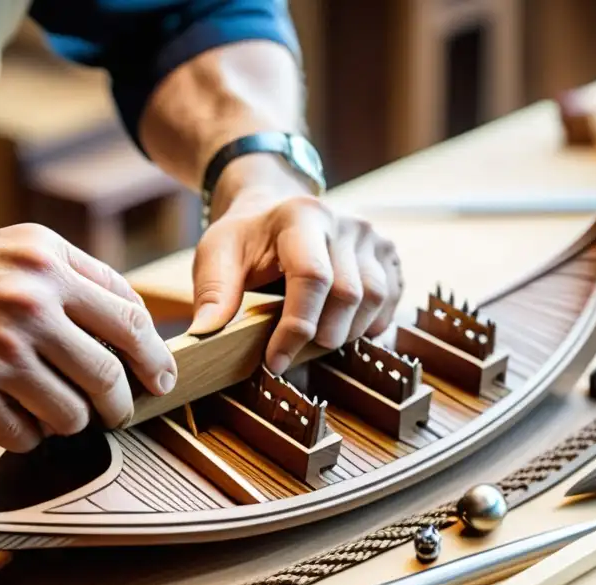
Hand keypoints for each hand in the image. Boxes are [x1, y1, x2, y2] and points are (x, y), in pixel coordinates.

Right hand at [0, 224, 176, 451]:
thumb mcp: (26, 249)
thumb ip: (84, 276)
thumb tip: (140, 323)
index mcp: (49, 264)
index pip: (130, 320)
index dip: (154, 359)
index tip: (161, 379)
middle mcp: (28, 304)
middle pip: (108, 374)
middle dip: (122, 404)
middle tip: (119, 412)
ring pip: (72, 414)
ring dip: (73, 422)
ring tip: (58, 411)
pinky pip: (25, 436)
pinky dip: (30, 436)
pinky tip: (19, 420)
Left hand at [187, 160, 402, 374]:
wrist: (275, 213)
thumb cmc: (246, 239)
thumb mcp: (217, 254)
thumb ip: (213, 291)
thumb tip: (205, 333)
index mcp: (301, 216)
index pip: (312, 278)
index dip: (296, 327)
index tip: (275, 361)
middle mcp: (345, 223)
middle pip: (348, 294)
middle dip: (320, 337)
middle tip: (292, 353)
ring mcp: (371, 238)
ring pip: (374, 300)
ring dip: (345, 333)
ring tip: (313, 340)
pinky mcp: (387, 254)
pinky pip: (391, 300)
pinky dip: (368, 324)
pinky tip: (340, 327)